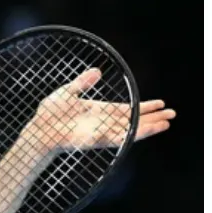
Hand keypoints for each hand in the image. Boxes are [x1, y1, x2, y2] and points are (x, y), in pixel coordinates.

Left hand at [29, 67, 175, 154]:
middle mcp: (104, 123)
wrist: (38, 129)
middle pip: (134, 121)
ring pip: (131, 131)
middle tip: (172, 115)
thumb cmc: (50, 113)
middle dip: (153, 119)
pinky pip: (120, 138)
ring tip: (166, 124)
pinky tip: (147, 131)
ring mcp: (101, 133)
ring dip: (149, 128)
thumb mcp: (68, 92)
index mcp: (99, 111)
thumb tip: (98, 72)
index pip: (127, 110)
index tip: (160, 104)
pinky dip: (134, 134)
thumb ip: (83, 83)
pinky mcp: (97, 140)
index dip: (144, 107)